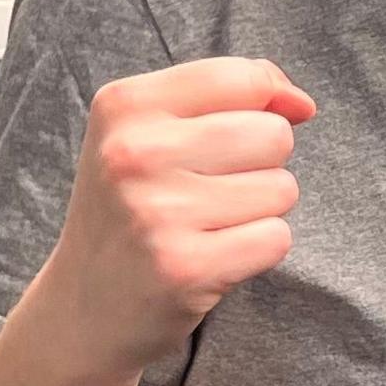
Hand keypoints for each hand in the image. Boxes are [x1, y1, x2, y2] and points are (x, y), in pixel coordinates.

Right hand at [43, 58, 314, 376]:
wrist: (83, 308)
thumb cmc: (135, 207)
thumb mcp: (154, 132)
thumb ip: (232, 95)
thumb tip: (302, 104)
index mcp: (123, 106)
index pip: (240, 77)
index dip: (268, 103)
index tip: (247, 132)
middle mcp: (134, 153)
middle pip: (274, 134)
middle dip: (261, 165)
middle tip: (208, 194)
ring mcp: (157, 212)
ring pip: (282, 188)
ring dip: (259, 211)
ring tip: (205, 226)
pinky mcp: (185, 267)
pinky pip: (276, 238)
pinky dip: (257, 251)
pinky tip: (212, 259)